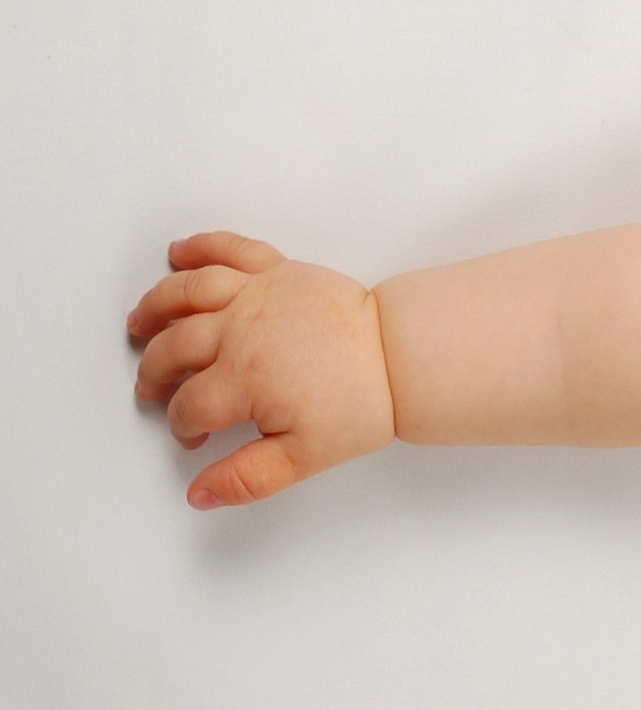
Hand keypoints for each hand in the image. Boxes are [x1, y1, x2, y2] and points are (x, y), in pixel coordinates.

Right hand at [128, 231, 394, 510]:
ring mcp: (259, 294)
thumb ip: (249, 478)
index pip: (190, 406)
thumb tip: (200, 494)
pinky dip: (202, 246)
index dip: (184, 426)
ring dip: (156, 306)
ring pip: (188, 293)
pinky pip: (232, 251)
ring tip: (140, 323)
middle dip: (156, 372)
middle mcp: (241, 330)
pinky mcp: (280, 270)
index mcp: (244, 378)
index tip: (194, 436)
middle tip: (153, 388)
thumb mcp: (305, 455)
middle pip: (175, 348)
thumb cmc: (361, 402)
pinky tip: (180, 252)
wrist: (400, 354)